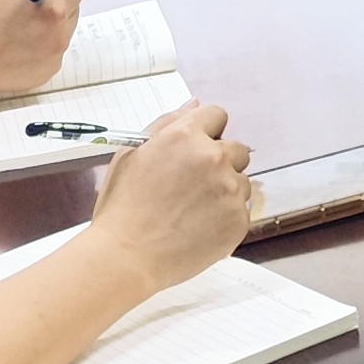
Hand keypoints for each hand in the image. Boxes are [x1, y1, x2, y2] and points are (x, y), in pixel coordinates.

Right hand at [0, 0, 83, 91]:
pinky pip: (51, 53)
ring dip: (49, 22)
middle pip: (72, 10)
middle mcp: (59, 38)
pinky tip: (15, 42)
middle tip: (24, 0)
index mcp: (54, 11)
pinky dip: (41, 44)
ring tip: (18, 21)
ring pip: (62, 32)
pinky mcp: (42, 76)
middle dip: (56, 0)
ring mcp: (52, 61)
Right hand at [85, 99, 254, 294]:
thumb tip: (195, 105)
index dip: (206, 132)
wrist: (126, 257)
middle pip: (236, 149)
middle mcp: (214, 158)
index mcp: (186, 136)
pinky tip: (199, 228)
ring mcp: (230, 190)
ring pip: (241, 181)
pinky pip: (241, 210)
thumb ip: (167, 124)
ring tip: (192, 211)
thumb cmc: (122, 206)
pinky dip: (225, 218)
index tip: (194, 150)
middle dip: (220, 162)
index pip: (217, 116)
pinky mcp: (238, 221)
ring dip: (224, 190)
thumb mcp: (131, 154)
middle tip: (192, 186)